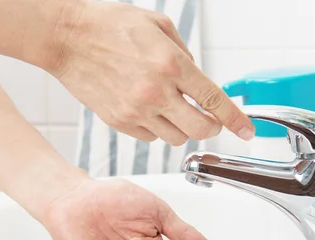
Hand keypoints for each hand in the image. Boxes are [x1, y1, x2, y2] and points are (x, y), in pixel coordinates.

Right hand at [50, 1, 254, 145]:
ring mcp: (135, 111)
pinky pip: (150, 138)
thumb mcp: (158, 25)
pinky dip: (156, 129)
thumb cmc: (110, 25)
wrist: (67, 38)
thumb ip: (184, 54)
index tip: (247, 131)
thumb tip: (196, 80)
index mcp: (170, 64)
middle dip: (210, 127)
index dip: (235, 119)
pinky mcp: (118, 122)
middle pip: (199, 130)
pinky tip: (148, 110)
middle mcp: (155, 92)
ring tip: (172, 109)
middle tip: (208, 119)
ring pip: (175, 139)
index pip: (213, 101)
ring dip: (182, 128)